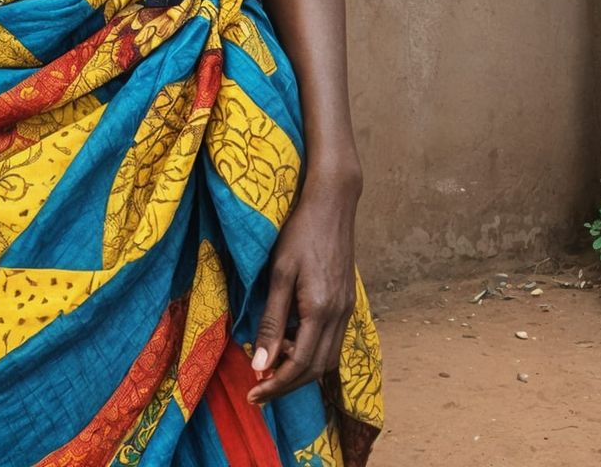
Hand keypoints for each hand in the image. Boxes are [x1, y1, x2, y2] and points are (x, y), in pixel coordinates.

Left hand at [246, 179, 357, 405]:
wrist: (332, 204)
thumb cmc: (300, 232)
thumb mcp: (280, 273)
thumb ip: (272, 320)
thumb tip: (261, 364)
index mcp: (321, 311)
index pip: (299, 365)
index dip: (275, 385)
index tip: (253, 396)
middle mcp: (339, 316)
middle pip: (316, 369)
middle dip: (286, 384)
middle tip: (258, 391)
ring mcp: (347, 309)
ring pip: (327, 358)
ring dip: (300, 369)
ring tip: (271, 365)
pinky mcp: (347, 301)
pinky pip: (332, 341)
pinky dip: (312, 352)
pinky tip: (292, 341)